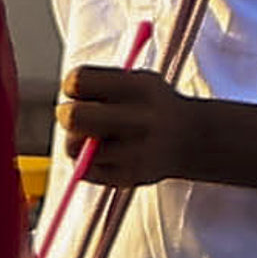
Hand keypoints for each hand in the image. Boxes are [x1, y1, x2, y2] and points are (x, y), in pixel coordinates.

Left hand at [59, 63, 256, 194]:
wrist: (192, 140)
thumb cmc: (153, 106)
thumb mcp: (138, 81)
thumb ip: (102, 85)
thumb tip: (64, 98)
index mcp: (140, 88)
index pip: (78, 80)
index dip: (72, 86)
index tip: (81, 92)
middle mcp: (139, 119)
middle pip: (71, 116)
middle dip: (67, 115)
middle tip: (77, 117)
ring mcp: (134, 152)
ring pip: (72, 147)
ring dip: (77, 142)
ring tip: (97, 138)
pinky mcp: (126, 177)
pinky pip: (82, 171)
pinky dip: (87, 163)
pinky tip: (106, 155)